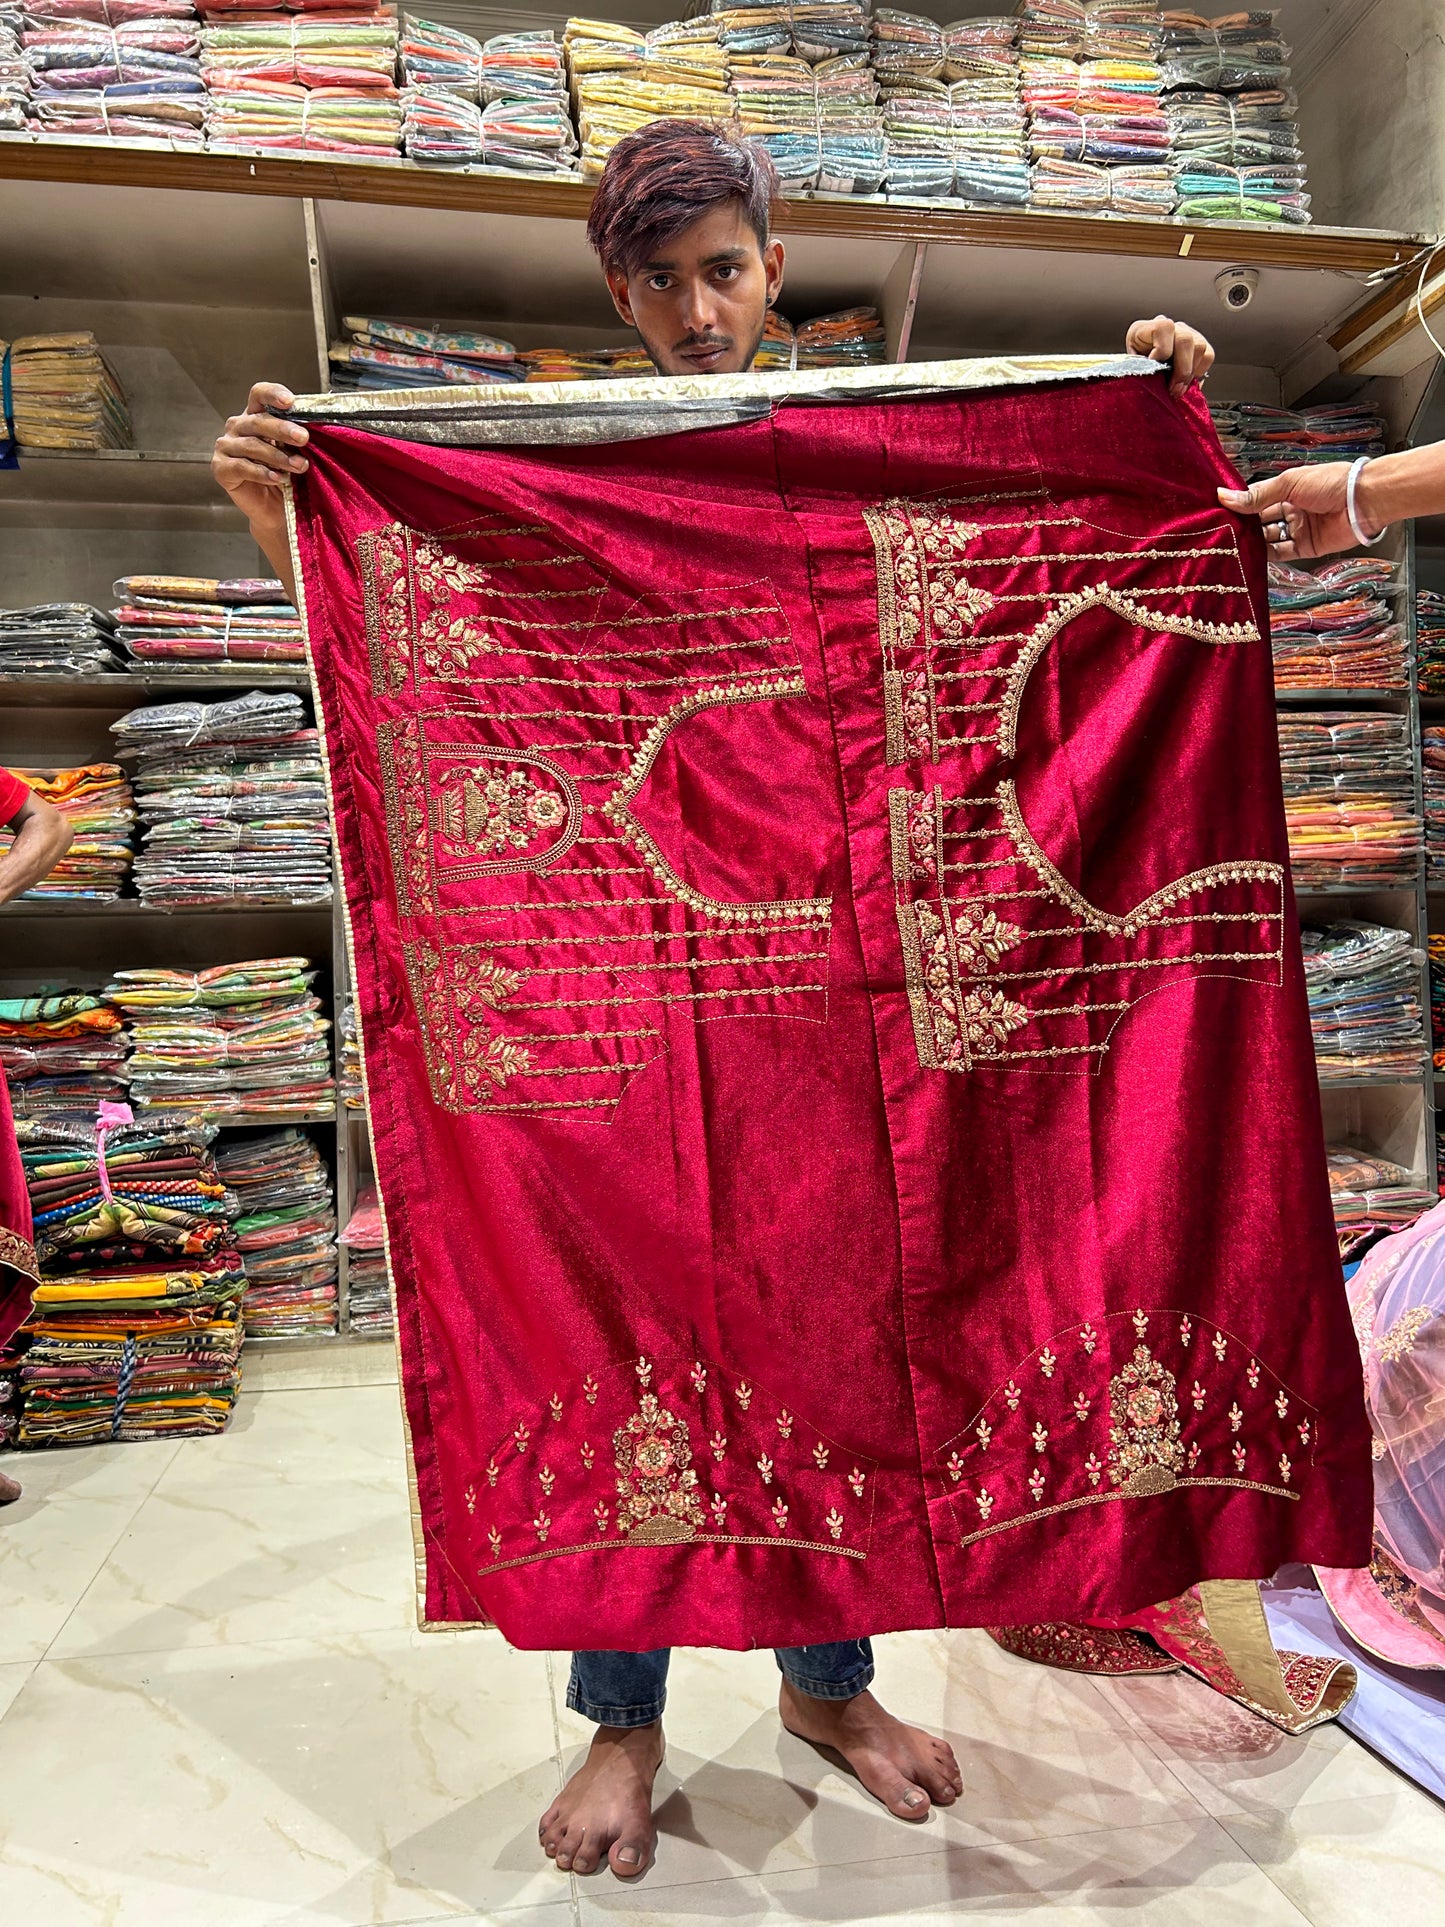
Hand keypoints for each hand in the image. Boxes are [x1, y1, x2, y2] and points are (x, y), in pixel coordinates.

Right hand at [212, 381, 308, 538]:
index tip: (290, 401)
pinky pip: (242, 467)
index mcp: (255, 415)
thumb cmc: (285, 476)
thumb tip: (310, 430)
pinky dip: (262, 473)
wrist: (274, 509)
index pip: (259, 394)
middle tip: (304, 438)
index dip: (273, 394)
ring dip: (278, 456)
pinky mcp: (221, 468)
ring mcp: (226, 446)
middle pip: (258, 420)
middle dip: (283, 429)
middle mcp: (237, 426)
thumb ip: (295, 438)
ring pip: (252, 445)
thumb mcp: (293, 453)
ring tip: (299, 466)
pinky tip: (278, 478)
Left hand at [1125, 315, 1215, 396]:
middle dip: (1181, 369)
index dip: (1161, 352)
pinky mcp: (1196, 343)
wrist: (1138, 370)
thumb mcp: (1130, 370)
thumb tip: (1153, 384)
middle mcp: (1168, 327)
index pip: (1163, 329)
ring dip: (1191, 373)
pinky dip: (1200, 371)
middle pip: (1185, 339)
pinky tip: (1188, 382)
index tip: (1155, 372)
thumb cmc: (1133, 370)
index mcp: (1145, 329)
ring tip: (1180, 389)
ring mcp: (1184, 333)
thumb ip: (1140, 372)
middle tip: (1174, 390)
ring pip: (1200, 346)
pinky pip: (1208, 355)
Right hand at [1217, 463, 1367, 560]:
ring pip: (1269, 538)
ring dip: (1253, 542)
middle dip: (1243, 527)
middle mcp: (1291, 509)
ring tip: (1232, 547)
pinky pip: (1282, 553)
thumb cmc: (1330, 483)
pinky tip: (1252, 556)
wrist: (1364, 501)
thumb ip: (1257, 496)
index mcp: (1287, 489)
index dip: (1239, 506)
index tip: (1217, 514)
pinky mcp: (1306, 548)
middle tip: (1221, 534)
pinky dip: (1267, 556)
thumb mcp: (1289, 484)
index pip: (1256, 499)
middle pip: (1260, 520)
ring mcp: (1298, 529)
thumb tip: (1224, 497)